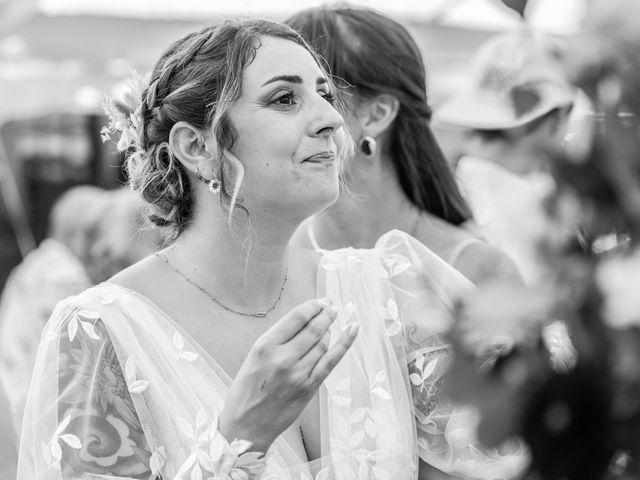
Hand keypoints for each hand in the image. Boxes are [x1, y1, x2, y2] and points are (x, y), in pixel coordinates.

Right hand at [218, 298, 358, 452]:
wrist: (246, 427)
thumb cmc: (246, 391)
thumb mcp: (253, 358)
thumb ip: (276, 340)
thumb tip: (302, 322)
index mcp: (265, 347)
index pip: (296, 317)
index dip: (312, 306)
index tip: (319, 301)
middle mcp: (283, 358)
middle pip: (314, 328)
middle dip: (326, 313)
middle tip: (331, 306)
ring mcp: (299, 374)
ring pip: (323, 343)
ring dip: (330, 329)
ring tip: (330, 322)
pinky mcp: (310, 388)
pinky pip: (331, 361)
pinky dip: (344, 344)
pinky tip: (353, 330)